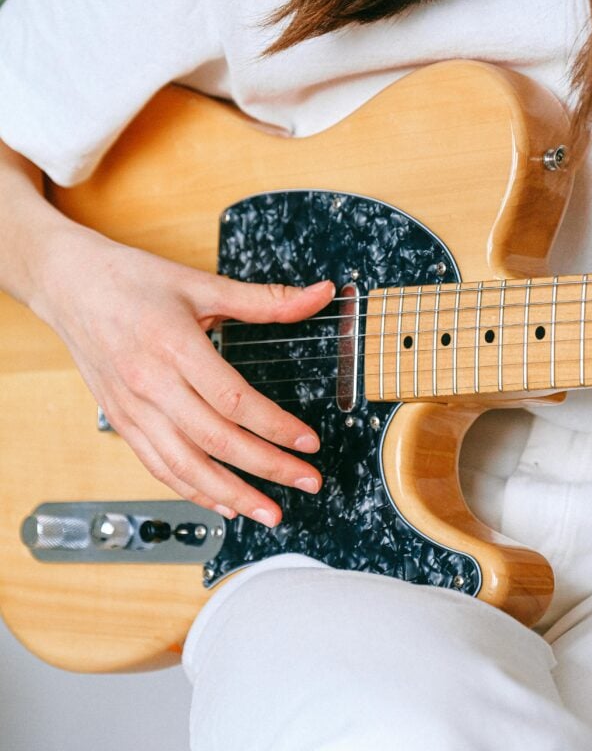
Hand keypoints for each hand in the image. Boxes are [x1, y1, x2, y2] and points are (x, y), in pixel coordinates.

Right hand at [34, 225, 334, 525]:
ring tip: (268, 512)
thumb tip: (320, 296)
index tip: (308, 443)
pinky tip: (222, 503)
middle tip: (307, 481)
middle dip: (267, 467)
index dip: (276, 426)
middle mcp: (150, 384)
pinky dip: (191, 489)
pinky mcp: (120, 421)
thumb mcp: (201, 283)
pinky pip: (158, 466)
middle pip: (216, 440)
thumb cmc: (132, 281)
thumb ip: (266, 299)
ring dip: (231, 494)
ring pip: (185, 465)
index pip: (234, 400)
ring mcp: (131, 408)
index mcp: (174, 345)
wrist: (69, 284)